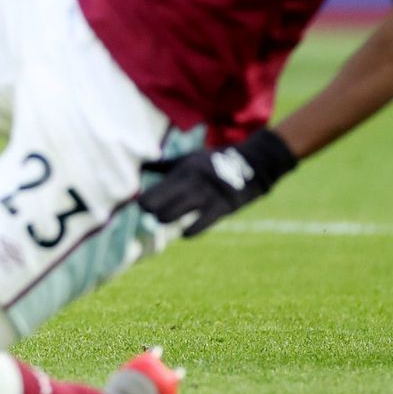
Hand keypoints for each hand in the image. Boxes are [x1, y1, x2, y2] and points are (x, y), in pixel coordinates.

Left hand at [139, 127, 297, 236]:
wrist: (251, 164)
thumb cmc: (213, 162)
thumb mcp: (188, 158)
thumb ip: (164, 165)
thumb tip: (140, 166)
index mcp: (184, 171)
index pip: (161, 186)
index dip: (149, 198)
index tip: (141, 206)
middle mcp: (194, 182)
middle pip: (170, 198)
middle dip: (157, 208)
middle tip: (151, 214)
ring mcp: (209, 195)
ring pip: (184, 208)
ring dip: (170, 216)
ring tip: (161, 220)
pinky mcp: (224, 206)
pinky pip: (207, 220)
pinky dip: (195, 229)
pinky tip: (185, 235)